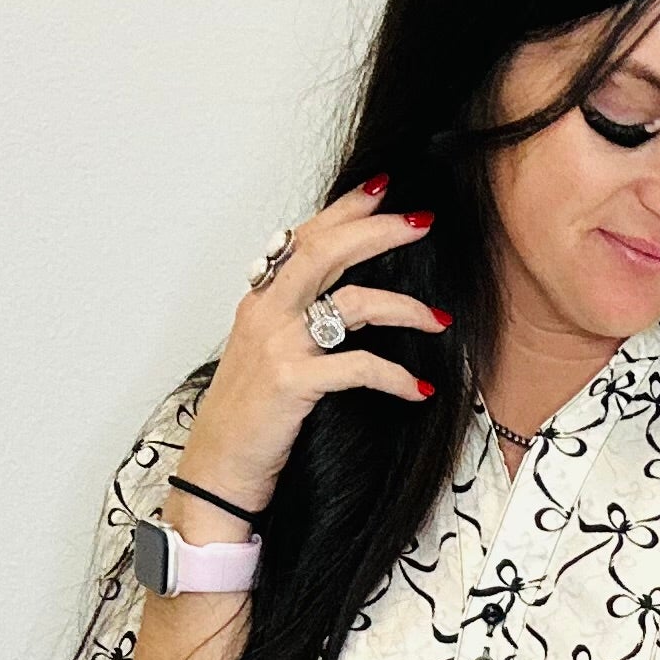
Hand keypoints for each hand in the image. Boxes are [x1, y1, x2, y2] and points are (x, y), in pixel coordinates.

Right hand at [178, 178, 452, 510]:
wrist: (218, 470)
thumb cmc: (249, 417)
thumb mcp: (265, 355)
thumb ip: (292, 319)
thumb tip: (337, 298)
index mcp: (260, 300)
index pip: (305, 237)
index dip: (344, 209)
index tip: (382, 188)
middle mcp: (266, 312)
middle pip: (328, 250)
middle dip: (379, 230)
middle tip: (422, 222)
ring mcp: (278, 344)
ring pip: (353, 302)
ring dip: (406, 307)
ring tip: (440, 320)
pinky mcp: (293, 382)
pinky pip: (359, 366)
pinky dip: (396, 377)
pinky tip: (420, 389)